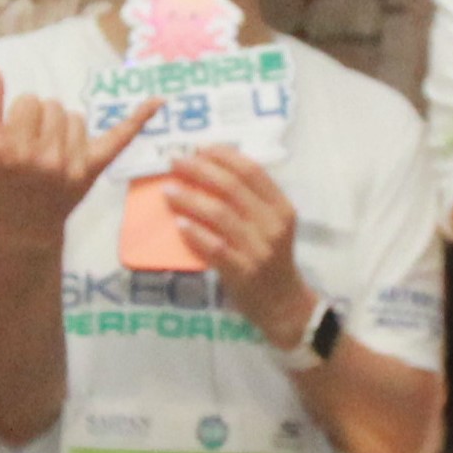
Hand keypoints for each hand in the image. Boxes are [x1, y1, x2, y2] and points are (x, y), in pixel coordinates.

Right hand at [0, 76, 158, 248]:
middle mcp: (46, 159)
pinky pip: (120, 137)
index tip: (16, 135)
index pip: (30, 101)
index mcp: (14, 150)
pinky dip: (139, 119)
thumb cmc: (0, 179)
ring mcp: (73, 167)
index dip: (23, 113)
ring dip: (65, 128)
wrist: (23, 225)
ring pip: (77, 118)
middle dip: (44, 119)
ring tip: (52, 153)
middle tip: (34, 147)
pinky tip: (158, 100)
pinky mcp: (93, 170)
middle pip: (55, 106)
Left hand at [164, 147, 312, 344]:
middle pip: (232, 187)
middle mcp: (273, 225)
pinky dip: (194, 232)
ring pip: (219, 214)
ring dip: (189, 198)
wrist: (283, 304)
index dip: (223, 155)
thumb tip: (210, 170)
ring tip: (168, 190)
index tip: (199, 148)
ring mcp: (258, 249)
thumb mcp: (273, 225)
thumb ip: (252, 201)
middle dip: (199, 170)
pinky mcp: (243, 271)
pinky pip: (214, 246)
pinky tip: (178, 223)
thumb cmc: (272, 259)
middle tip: (175, 162)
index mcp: (281, 208)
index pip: (252, 171)